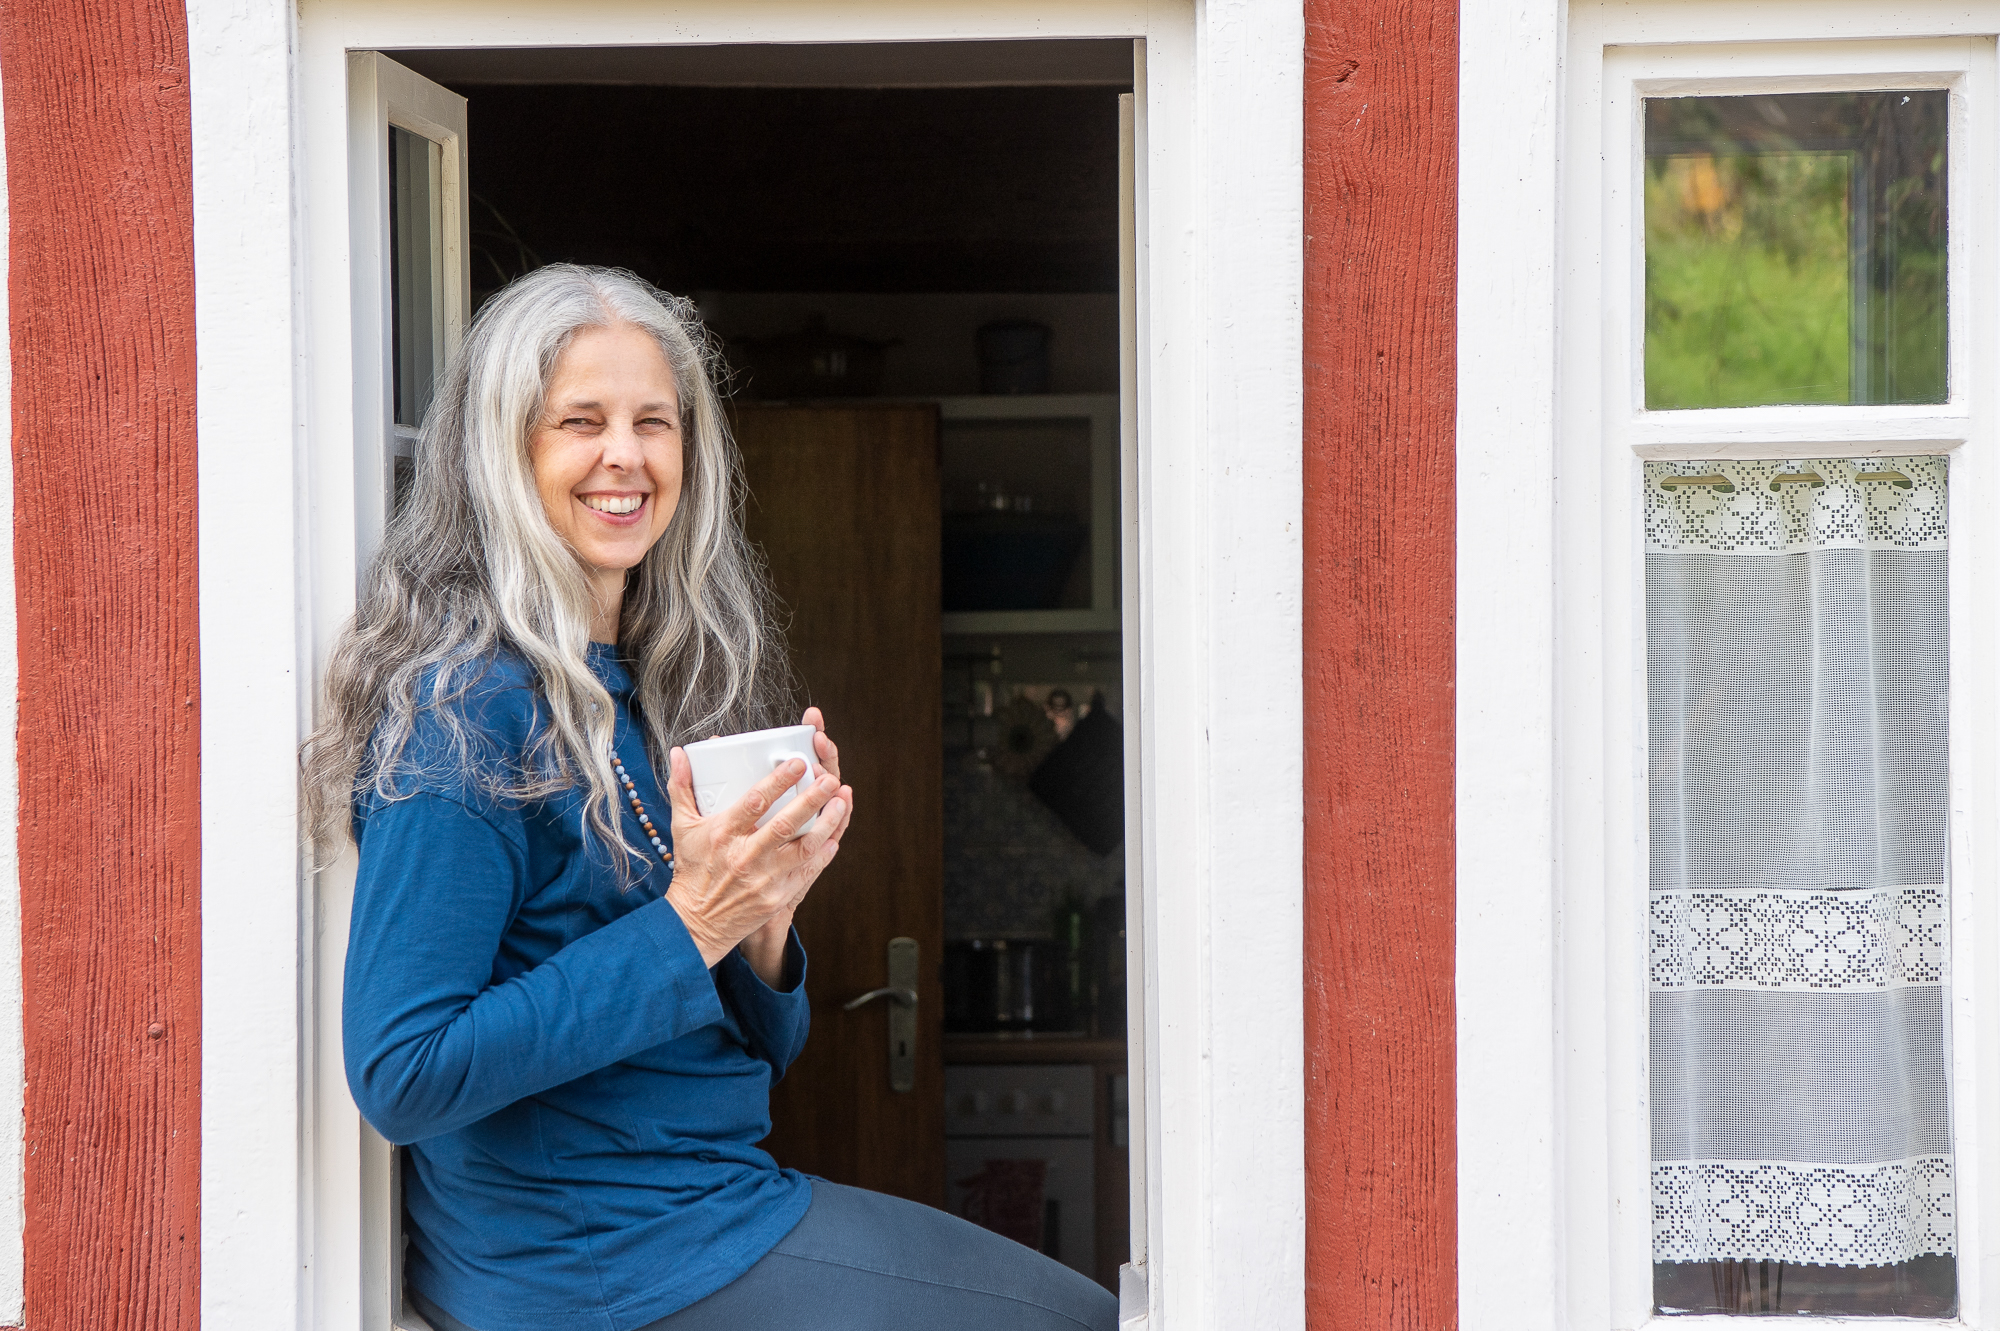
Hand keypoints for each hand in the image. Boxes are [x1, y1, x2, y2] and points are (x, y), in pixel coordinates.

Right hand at [665, 707, 854, 972]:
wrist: (696, 923)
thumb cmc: (692, 870)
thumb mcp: (682, 827)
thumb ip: (681, 787)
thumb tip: (678, 753)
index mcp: (723, 834)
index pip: (754, 802)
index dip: (779, 781)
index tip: (800, 762)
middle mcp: (745, 856)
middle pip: (785, 824)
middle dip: (812, 799)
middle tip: (830, 779)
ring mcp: (763, 879)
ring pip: (803, 848)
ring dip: (826, 824)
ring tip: (841, 802)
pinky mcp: (777, 897)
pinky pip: (806, 872)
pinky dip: (822, 854)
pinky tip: (834, 838)